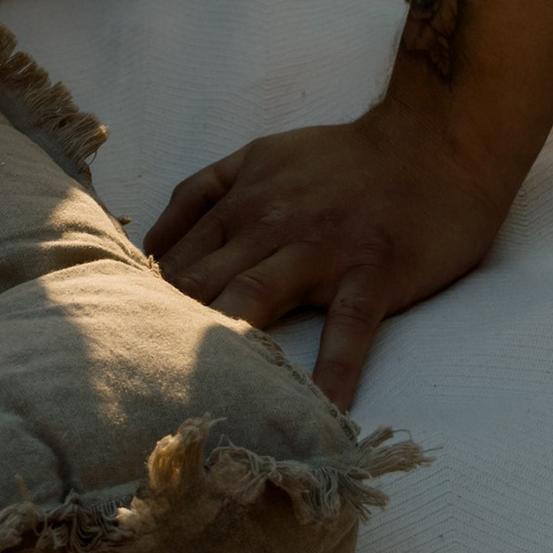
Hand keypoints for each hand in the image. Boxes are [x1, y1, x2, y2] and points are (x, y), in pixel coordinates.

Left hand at [147, 107, 514, 404]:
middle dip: (162, 332)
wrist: (435, 140)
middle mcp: (271, 223)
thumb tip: (147, 242)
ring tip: (194, 400)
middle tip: (132, 388)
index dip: (141, 303)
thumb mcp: (264, 154)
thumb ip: (206, 192)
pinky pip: (348, 327)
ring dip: (222, 347)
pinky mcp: (372, 270)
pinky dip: (333, 370)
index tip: (118, 348)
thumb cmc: (348, 159)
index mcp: (242, 199)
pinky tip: (321, 411)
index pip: (175, 258)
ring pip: (255, 298)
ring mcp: (323, 248)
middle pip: (201, 283)